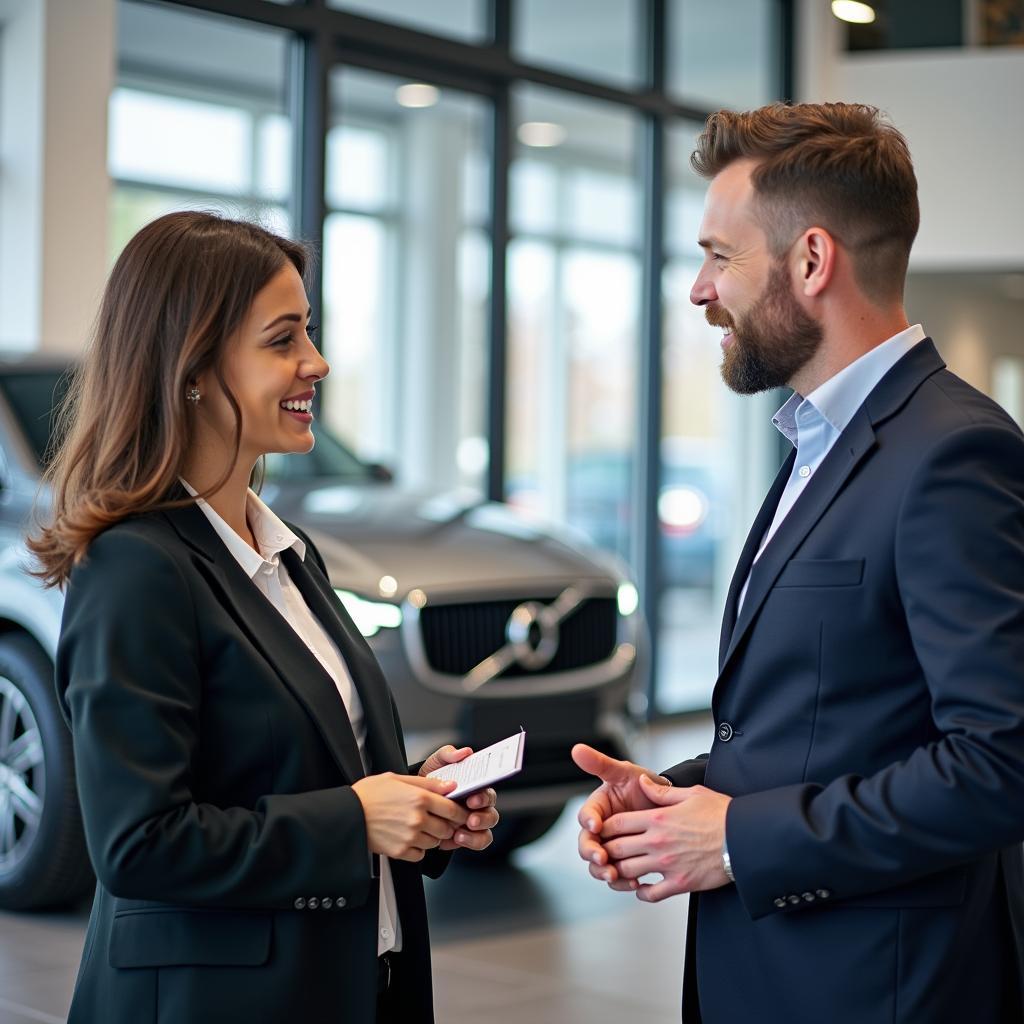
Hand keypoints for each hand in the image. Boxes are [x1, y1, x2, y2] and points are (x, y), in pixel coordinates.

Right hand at [352, 772, 467, 862]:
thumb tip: (449, 785)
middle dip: (446, 825)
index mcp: (419, 798)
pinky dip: (419, 849)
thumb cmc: (369, 794)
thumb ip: (427, 783)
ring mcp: (409, 837)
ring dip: (433, 836)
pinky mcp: (400, 851)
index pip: (452, 810)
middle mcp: (417, 819)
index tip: (461, 814)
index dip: (461, 813)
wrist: (348, 813)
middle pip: (447, 828)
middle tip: (439, 820)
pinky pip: (420, 855)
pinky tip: (410, 838)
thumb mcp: (398, 778)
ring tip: (420, 827)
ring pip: (435, 842)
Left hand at [418, 744, 498, 851]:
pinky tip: (448, 841)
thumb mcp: (436, 763)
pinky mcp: (463, 838)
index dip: (484, 797)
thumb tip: (465, 752)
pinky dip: (460, 844)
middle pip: (491, 816)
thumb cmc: (430, 779)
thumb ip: (448, 754)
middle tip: (470, 820)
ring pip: (485, 835)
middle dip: (482, 819)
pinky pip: (469, 845)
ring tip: (459, 835)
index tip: (473, 798)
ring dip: (475, 837)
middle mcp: (478, 808)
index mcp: (475, 789)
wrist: (413, 799)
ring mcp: (471, 825)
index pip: (488, 793)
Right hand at [572, 743, 670, 886]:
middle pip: (586, 845)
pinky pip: (617, 876)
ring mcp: (611, 847)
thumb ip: (600, 763)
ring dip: (604, 871)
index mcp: (597, 809)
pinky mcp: (624, 862)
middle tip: (603, 858)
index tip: (595, 824)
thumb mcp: (624, 772)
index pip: (585, 817)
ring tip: (615, 874)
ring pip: (598, 865)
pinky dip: (622, 881)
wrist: (666, 804)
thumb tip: (577, 748)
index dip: (588, 821)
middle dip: (592, 853)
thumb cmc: (642, 784)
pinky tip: (633, 882)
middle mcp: (600, 831)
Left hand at [600, 774, 731, 901]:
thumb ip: (661, 791)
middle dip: (605, 849)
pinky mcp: (679, 883)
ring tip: (616, 870)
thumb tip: (641, 782)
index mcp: (658, 818)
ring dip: (619, 871)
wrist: (745, 839)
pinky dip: (641, 892)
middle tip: (602, 851)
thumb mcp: (691, 794)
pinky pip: (651, 894)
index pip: (617, 823)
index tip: (600, 830)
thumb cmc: (722, 814)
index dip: (603, 827)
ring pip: (628, 871)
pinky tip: (641, 887)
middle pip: (617, 848)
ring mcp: (667, 864)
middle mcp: (658, 842)